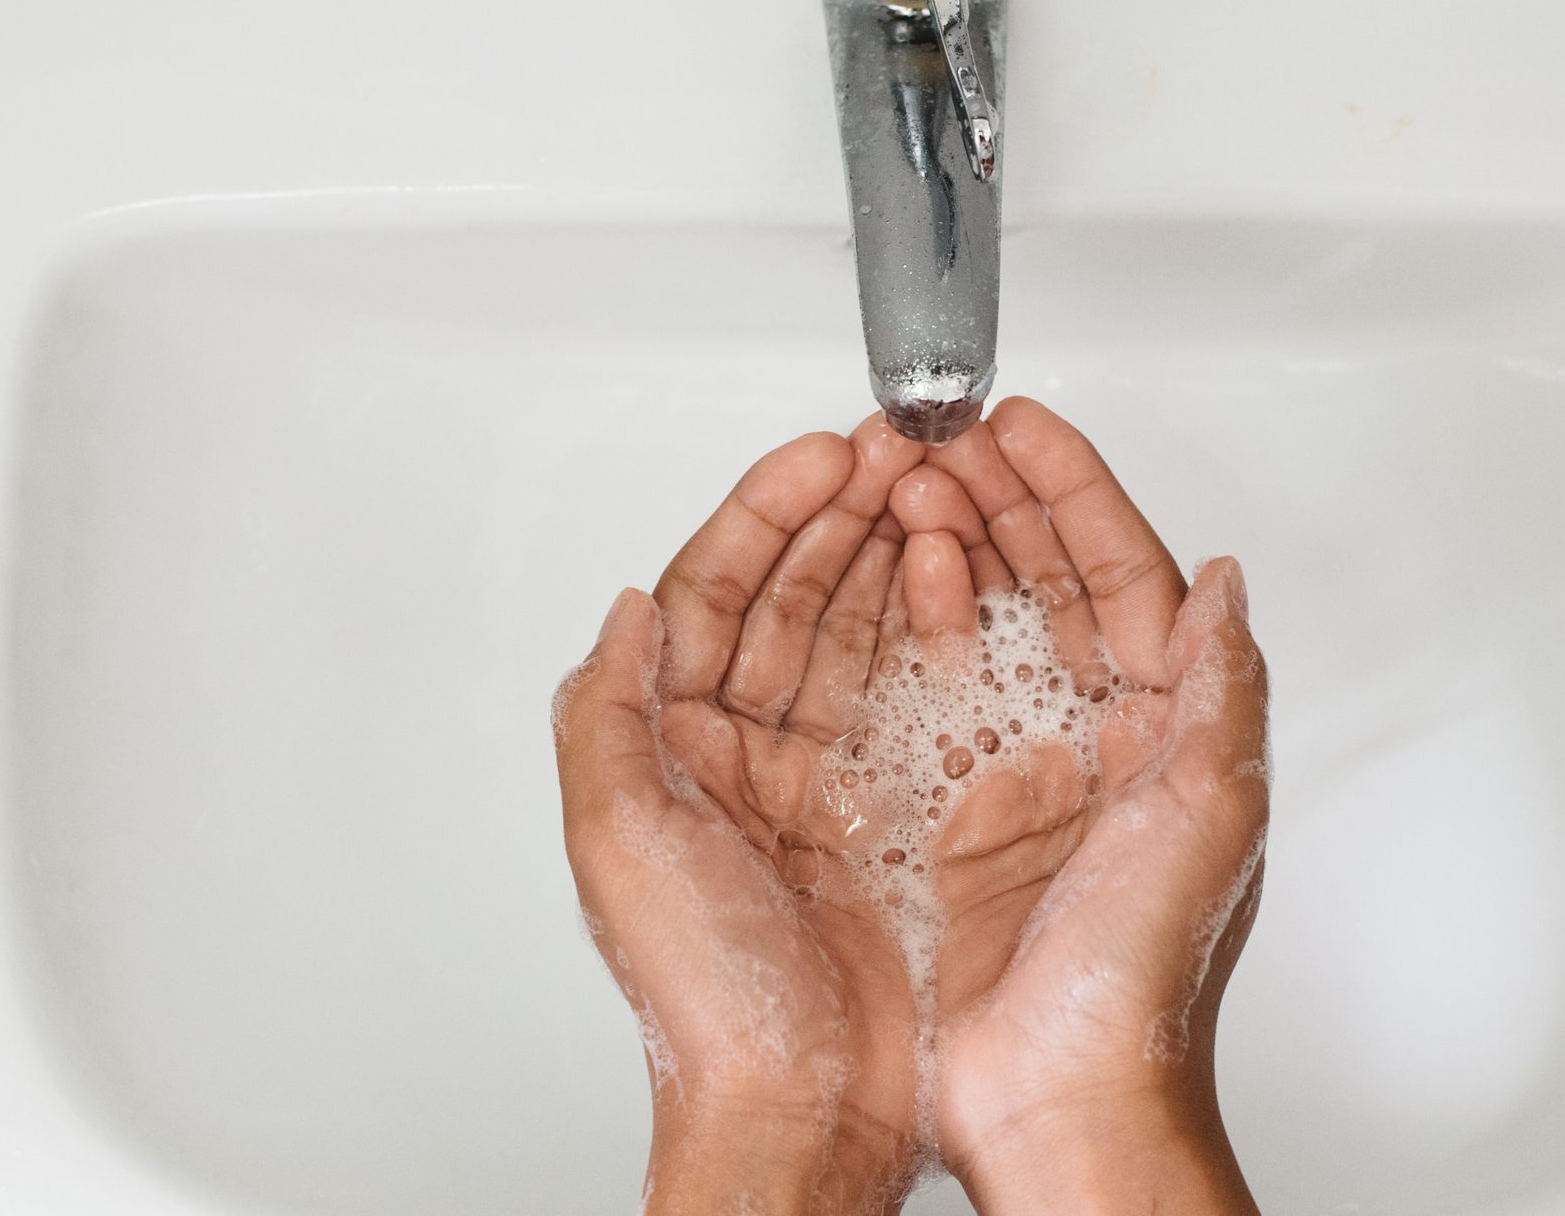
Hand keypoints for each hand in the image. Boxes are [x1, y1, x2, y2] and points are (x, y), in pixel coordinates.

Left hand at [553, 417, 929, 1214]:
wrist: (810, 1111)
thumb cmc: (710, 1002)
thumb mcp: (620, 844)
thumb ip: (609, 713)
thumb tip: (623, 607)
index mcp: (670, 753)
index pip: (709, 596)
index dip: (762, 516)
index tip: (817, 459)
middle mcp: (742, 758)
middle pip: (787, 598)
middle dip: (836, 515)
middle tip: (889, 453)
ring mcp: (820, 782)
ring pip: (851, 632)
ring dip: (885, 554)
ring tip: (927, 491)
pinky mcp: (891, 814)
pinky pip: (909, 695)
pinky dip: (932, 630)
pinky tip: (956, 582)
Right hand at [890, 398, 1269, 1215]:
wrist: (1057, 1093)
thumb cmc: (1137, 979)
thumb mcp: (1208, 815)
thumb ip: (1222, 689)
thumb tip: (1231, 583)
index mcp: (1172, 728)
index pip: (1128, 571)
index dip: (1075, 488)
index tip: (1022, 427)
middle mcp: (1104, 738)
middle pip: (1053, 577)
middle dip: (1002, 495)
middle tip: (945, 439)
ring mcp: (1028, 767)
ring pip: (992, 615)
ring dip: (955, 540)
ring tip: (910, 486)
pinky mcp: (959, 808)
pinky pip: (931, 683)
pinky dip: (915, 619)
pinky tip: (894, 581)